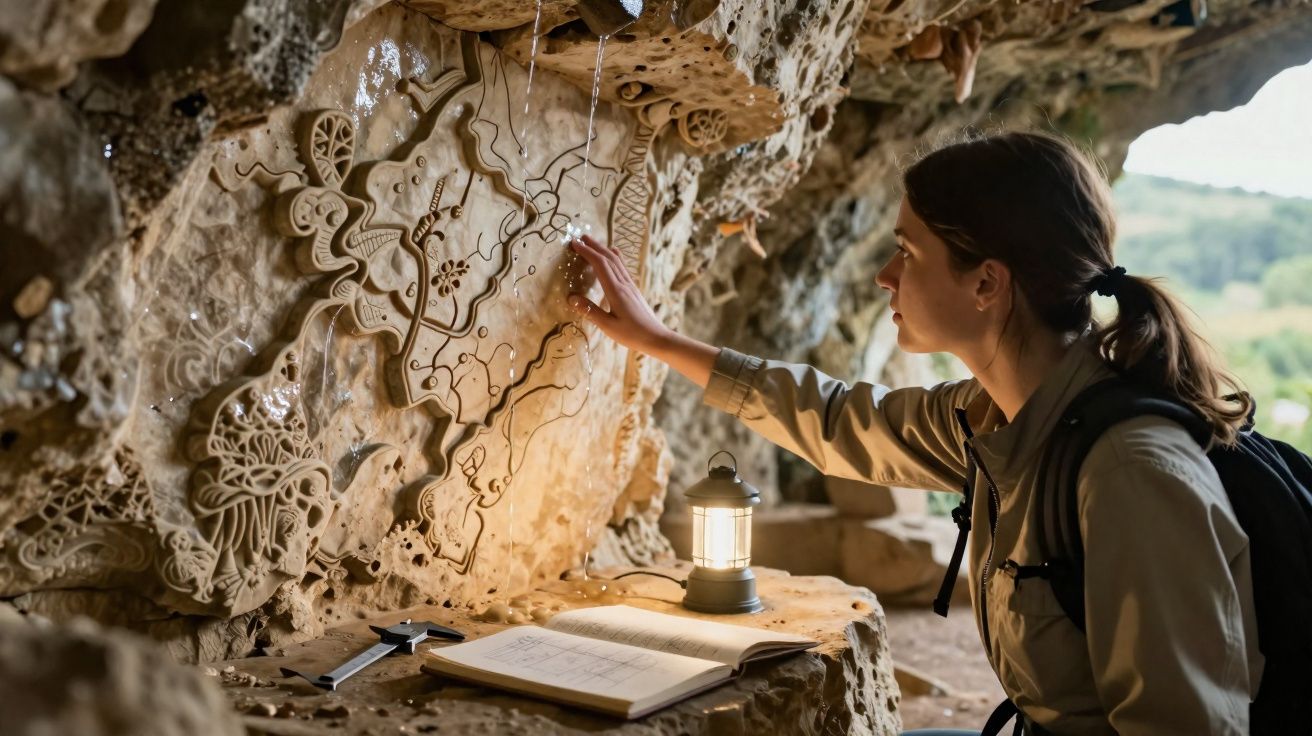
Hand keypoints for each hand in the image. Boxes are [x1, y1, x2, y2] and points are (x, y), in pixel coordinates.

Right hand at [567, 235, 671, 353]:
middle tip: (580, 237)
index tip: (574, 244)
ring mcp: (630, 285)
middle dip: (594, 246)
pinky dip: (614, 257)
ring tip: (592, 243)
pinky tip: (613, 257)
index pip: (600, 265)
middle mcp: (624, 284)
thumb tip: (571, 297)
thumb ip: (589, 311)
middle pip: (609, 258)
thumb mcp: (608, 326)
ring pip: (617, 261)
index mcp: (616, 291)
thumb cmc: (632, 334)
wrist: (657, 337)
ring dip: (603, 249)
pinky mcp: (634, 289)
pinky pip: (622, 267)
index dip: (587, 252)